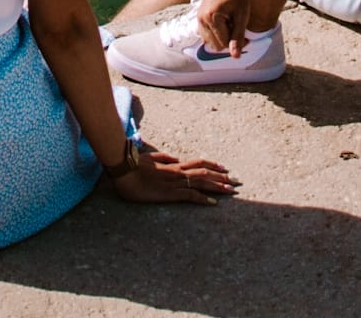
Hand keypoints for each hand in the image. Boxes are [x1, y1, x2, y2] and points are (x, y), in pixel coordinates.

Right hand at [112, 143, 239, 206]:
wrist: (123, 168)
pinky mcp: (169, 193)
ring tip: (231, 191)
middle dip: (222, 177)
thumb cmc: (134, 164)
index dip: (213, 165)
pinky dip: (203, 198)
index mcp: (174, 165)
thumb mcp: (151, 158)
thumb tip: (176, 159)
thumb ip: (164, 158)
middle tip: (237, 182)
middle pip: (205, 173)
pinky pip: (190, 196)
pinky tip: (213, 203)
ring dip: (218, 186)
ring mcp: (175, 182)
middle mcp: (178, 172)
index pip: (198, 163)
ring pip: (202, 182)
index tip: (225, 168)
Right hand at [197, 0, 250, 57]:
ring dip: (222, 37)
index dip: (237, 42)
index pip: (224, 44)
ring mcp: (198, 18)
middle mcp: (201, 19)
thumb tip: (236, 57)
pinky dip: (216, 33)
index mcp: (211, 17)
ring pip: (211, 42)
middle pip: (216, 46)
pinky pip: (207, 35)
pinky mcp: (199, 17)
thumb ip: (238, 36)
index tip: (246, 34)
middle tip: (239, 27)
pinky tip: (225, 23)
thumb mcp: (242, 15)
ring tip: (232, 24)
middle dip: (229, 41)